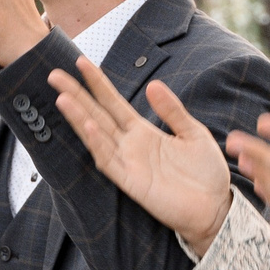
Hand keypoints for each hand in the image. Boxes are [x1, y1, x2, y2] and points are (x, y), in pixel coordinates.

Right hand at [48, 58, 234, 250]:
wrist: (215, 207)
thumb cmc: (206, 173)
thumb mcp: (193, 133)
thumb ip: (172, 110)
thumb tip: (153, 84)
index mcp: (143, 131)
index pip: (113, 102)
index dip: (97, 83)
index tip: (81, 62)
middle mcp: (130, 145)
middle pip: (97, 115)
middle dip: (76, 95)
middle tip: (54, 74)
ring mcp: (128, 163)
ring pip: (97, 135)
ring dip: (79, 118)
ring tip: (62, 98)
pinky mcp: (131, 182)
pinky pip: (109, 161)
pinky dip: (97, 144)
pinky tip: (88, 128)